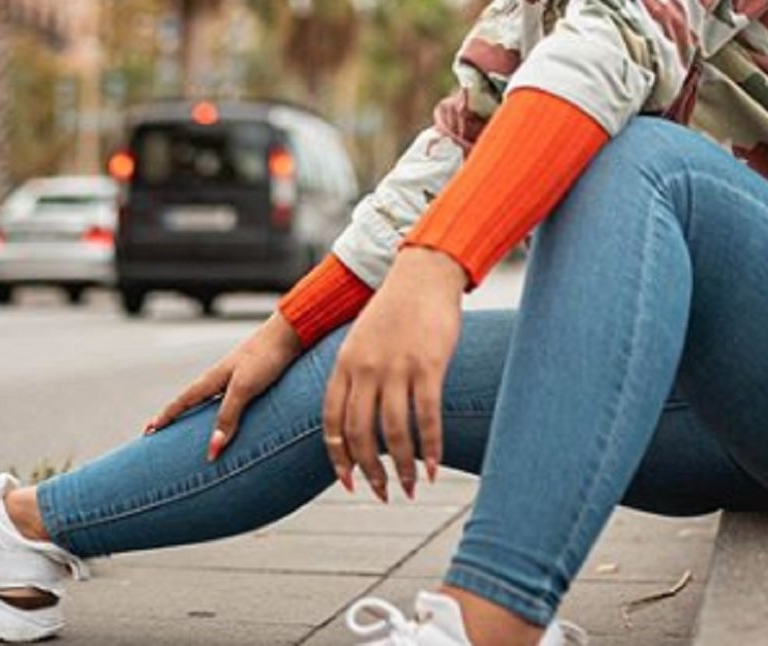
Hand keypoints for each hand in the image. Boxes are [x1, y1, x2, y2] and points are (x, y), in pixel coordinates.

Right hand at [144, 311, 304, 459]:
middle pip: (192, 400)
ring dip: (197, 414)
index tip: (148, 432)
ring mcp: (236, 375)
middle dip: (176, 417)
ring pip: (210, 400)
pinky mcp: (253, 376)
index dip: (165, 418)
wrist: (292, 331)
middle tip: (159, 432)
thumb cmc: (267, 357)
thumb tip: (211, 450)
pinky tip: (229, 416)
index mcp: (213, 378)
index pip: (181, 402)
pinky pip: (229, 399)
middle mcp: (221, 377)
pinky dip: (220, 411)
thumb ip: (228, 417)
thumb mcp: (244, 389)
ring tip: (190, 430)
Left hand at [322, 246, 465, 501]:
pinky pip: (427, 417)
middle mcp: (366, 368)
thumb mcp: (361, 340)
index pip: (332, 422)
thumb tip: (358, 420)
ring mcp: (397, 367)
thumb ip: (355, 376)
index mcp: (344, 363)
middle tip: (383, 492)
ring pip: (394, 432)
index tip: (348, 482)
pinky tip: (435, 467)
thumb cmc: (395, 310)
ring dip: (403, 467)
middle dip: (370, 471)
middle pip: (360, 433)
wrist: (423, 273)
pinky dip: (431, 448)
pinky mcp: (428, 365)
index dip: (338, 457)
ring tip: (412, 486)